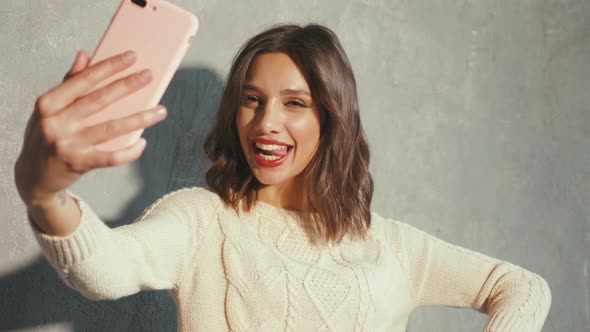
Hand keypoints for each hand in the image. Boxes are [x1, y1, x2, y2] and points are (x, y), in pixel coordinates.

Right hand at [14, 50, 166, 205]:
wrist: (33, 174)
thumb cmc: (45, 134)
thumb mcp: (49, 108)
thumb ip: (68, 83)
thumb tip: (85, 55)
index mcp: (48, 103)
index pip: (83, 80)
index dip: (109, 67)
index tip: (131, 56)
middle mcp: (56, 122)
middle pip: (100, 100)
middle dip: (127, 86)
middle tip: (149, 75)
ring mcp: (68, 144)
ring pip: (111, 128)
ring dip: (140, 119)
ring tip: (161, 111)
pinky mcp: (78, 163)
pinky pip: (111, 157)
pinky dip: (130, 151)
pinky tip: (143, 143)